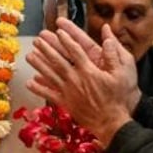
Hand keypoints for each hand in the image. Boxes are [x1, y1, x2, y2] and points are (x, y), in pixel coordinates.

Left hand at [26, 18, 138, 145]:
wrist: (111, 122)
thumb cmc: (118, 98)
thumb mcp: (123, 73)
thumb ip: (114, 54)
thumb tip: (108, 37)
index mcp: (89, 71)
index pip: (75, 50)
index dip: (67, 39)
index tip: (59, 31)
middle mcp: (76, 80)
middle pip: (58, 60)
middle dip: (47, 48)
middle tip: (38, 39)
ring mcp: (69, 92)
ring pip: (50, 75)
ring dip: (39, 64)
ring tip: (29, 55)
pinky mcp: (66, 103)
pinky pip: (50, 94)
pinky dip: (39, 88)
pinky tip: (30, 82)